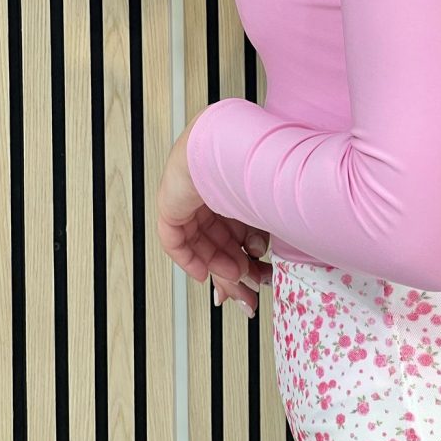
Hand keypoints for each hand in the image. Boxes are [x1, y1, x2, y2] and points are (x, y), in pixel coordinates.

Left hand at [156, 110, 272, 316]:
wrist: (229, 146)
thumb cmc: (255, 165)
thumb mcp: (264, 211)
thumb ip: (263, 237)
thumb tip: (269, 263)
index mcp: (233, 188)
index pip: (236, 231)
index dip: (247, 257)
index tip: (258, 279)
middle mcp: (211, 194)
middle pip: (220, 241)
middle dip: (236, 270)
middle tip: (248, 294)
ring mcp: (190, 200)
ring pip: (202, 243)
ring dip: (219, 265)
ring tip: (236, 276)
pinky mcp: (171, 206)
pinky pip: (175, 241)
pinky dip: (190, 260)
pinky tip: (204, 273)